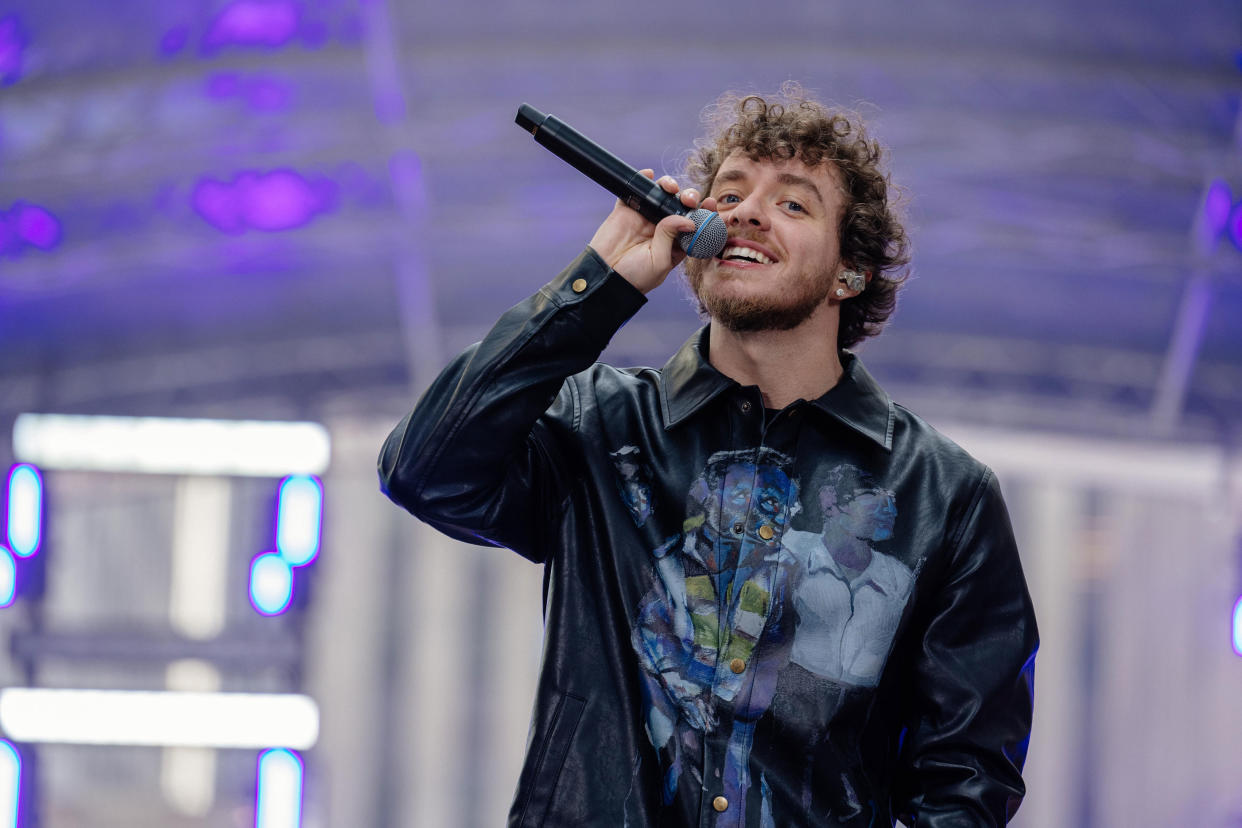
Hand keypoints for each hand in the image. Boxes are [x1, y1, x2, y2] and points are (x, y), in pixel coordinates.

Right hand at [588, 171, 716, 294]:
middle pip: (682, 205)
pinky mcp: (627, 209)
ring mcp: (645, 217)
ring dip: (670, 185)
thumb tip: (686, 217)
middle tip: (689, 200)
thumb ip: (672, 237)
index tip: (711, 204)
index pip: (696, 223)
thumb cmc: (636, 276)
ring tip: (670, 188)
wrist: (606, 275)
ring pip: (662, 194)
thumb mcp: (661, 262)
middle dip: (689, 197)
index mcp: (676, 243)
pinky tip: (649, 175)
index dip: (705, 212)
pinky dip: (643, 179)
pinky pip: (637, 190)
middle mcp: (663, 228)